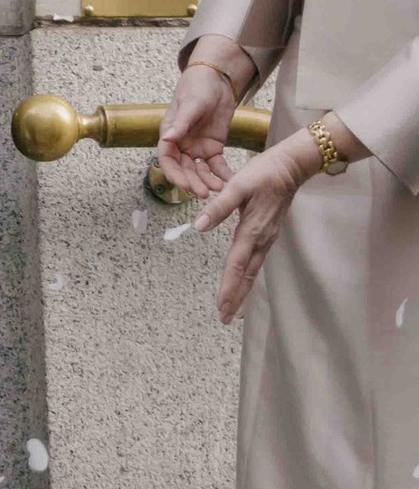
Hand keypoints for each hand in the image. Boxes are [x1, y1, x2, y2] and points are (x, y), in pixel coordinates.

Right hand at [154, 52, 247, 201]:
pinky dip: (222, 175)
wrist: (218, 81)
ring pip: (200, 171)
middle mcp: (181, 145)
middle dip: (193, 182)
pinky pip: (217, 166)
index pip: (167, 159)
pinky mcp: (213, 149)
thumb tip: (167, 139)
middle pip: (184, 169)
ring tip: (220, 189)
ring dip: (208, 181)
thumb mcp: (190, 104)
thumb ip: (180, 123)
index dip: (174, 174)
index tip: (185, 185)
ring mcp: (197, 148)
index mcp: (170, 133)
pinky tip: (230, 181)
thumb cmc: (197, 87)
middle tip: (204, 193)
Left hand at [194, 132, 320, 323]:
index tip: (221, 307)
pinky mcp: (268, 234)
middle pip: (247, 276)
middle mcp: (260, 240)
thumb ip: (218, 207)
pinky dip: (249, 277)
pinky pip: (256, 262)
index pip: (237, 265)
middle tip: (225, 319)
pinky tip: (244, 281)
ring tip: (233, 309)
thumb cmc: (263, 174)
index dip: (228, 287)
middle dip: (236, 298)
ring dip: (242, 290)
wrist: (290, 168)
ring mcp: (266, 238)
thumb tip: (198, 226)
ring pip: (253, 271)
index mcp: (252, 231)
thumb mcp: (238, 186)